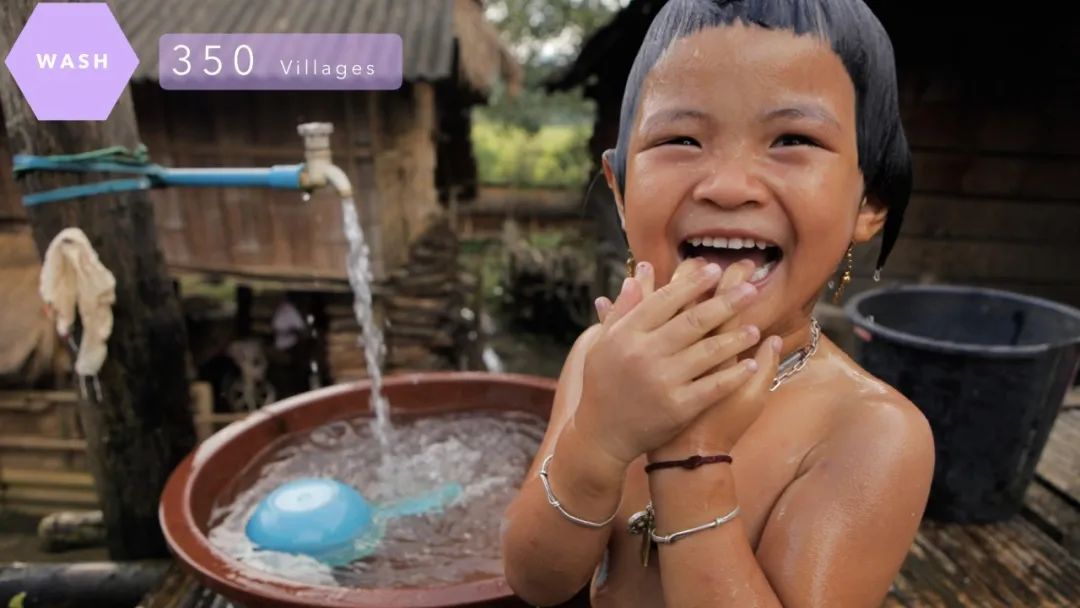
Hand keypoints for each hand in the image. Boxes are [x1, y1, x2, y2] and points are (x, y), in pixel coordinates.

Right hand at [575, 258, 761, 466]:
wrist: (600, 434)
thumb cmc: (603, 383)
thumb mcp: (604, 341)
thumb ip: (624, 307)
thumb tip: (640, 271)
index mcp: (626, 334)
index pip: (664, 300)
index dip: (692, 284)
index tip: (716, 270)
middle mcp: (644, 354)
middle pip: (692, 321)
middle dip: (725, 303)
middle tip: (751, 289)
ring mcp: (662, 381)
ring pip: (708, 352)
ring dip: (735, 338)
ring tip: (755, 329)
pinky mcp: (677, 407)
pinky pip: (713, 386)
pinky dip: (733, 375)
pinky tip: (750, 364)